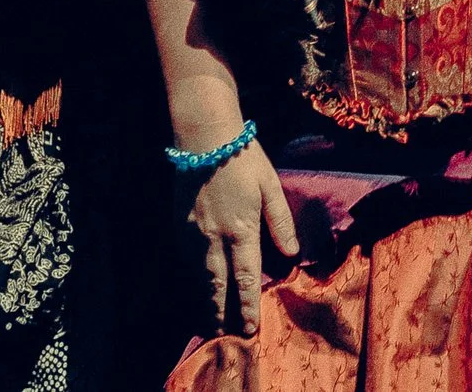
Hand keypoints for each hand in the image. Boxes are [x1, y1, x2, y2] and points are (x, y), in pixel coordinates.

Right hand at [186, 140, 298, 336]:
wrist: (204, 136)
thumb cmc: (244, 159)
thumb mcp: (271, 186)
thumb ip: (280, 222)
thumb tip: (292, 253)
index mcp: (241, 229)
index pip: (246, 278)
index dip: (248, 305)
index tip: (250, 327)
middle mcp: (214, 237)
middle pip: (217, 285)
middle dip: (221, 312)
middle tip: (225, 334)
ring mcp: (193, 233)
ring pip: (198, 276)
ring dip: (205, 299)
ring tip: (211, 319)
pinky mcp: (178, 224)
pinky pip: (186, 260)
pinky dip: (192, 277)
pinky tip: (197, 284)